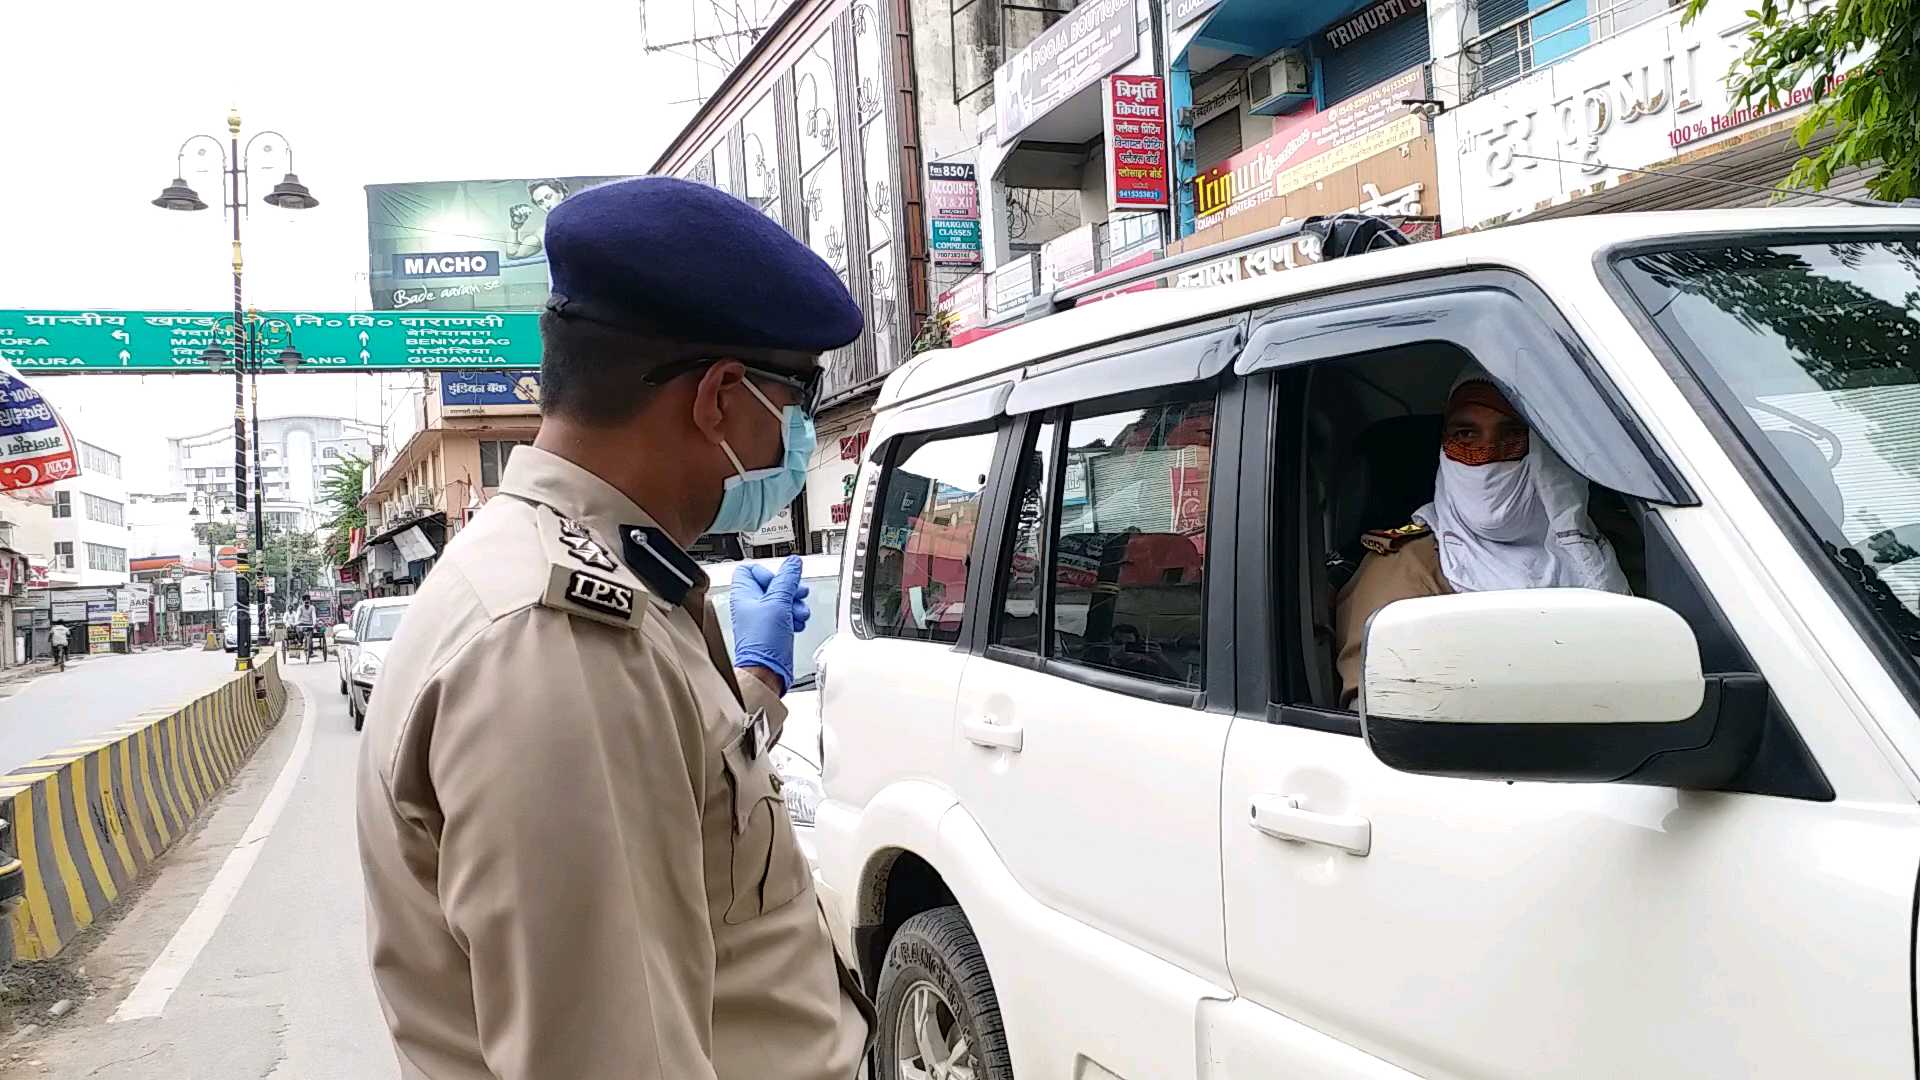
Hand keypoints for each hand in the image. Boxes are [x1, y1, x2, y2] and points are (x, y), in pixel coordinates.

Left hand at [729, 556, 809, 693]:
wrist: (767, 671)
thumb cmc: (763, 642)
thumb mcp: (778, 602)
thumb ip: (787, 579)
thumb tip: (793, 563)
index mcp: (743, 594)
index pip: (749, 569)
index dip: (768, 571)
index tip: (781, 579)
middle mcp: (750, 605)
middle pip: (771, 583)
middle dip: (788, 588)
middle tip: (797, 593)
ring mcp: (761, 617)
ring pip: (781, 599)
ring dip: (794, 603)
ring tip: (798, 612)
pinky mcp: (771, 629)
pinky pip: (785, 614)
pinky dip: (793, 616)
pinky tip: (797, 622)